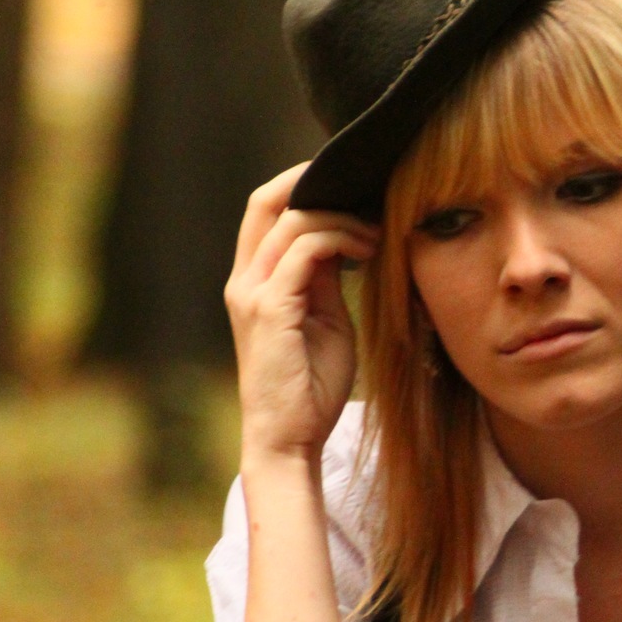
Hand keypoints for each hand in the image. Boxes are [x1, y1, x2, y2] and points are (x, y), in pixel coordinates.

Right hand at [225, 164, 378, 469]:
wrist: (289, 439)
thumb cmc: (310, 387)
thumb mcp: (324, 320)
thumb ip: (324, 280)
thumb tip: (342, 241)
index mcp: (253, 282)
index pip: (265, 212)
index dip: (300, 186)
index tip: (350, 188)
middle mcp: (244, 281)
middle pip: (264, 201)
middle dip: (312, 181)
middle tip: (362, 186)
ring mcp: (252, 293)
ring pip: (292, 221)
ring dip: (342, 218)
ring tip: (377, 233)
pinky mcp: (269, 309)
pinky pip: (304, 251)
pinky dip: (340, 240)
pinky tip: (368, 251)